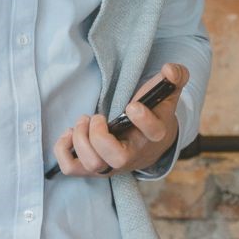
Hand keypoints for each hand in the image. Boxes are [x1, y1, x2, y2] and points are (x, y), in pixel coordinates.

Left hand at [53, 64, 188, 177]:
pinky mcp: (93, 168)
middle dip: (99, 135)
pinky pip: (71, 168)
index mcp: (154, 135)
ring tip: (84, 121)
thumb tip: (170, 70)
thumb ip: (174, 78)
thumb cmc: (154, 115)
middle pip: (117, 158)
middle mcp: (133, 155)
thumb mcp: (167, 95)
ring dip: (81, 139)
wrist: (148, 145)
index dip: (142, 118)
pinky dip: (63, 150)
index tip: (131, 105)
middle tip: (97, 117)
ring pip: (93, 164)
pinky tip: (71, 133)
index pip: (153, 133)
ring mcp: (112, 165)